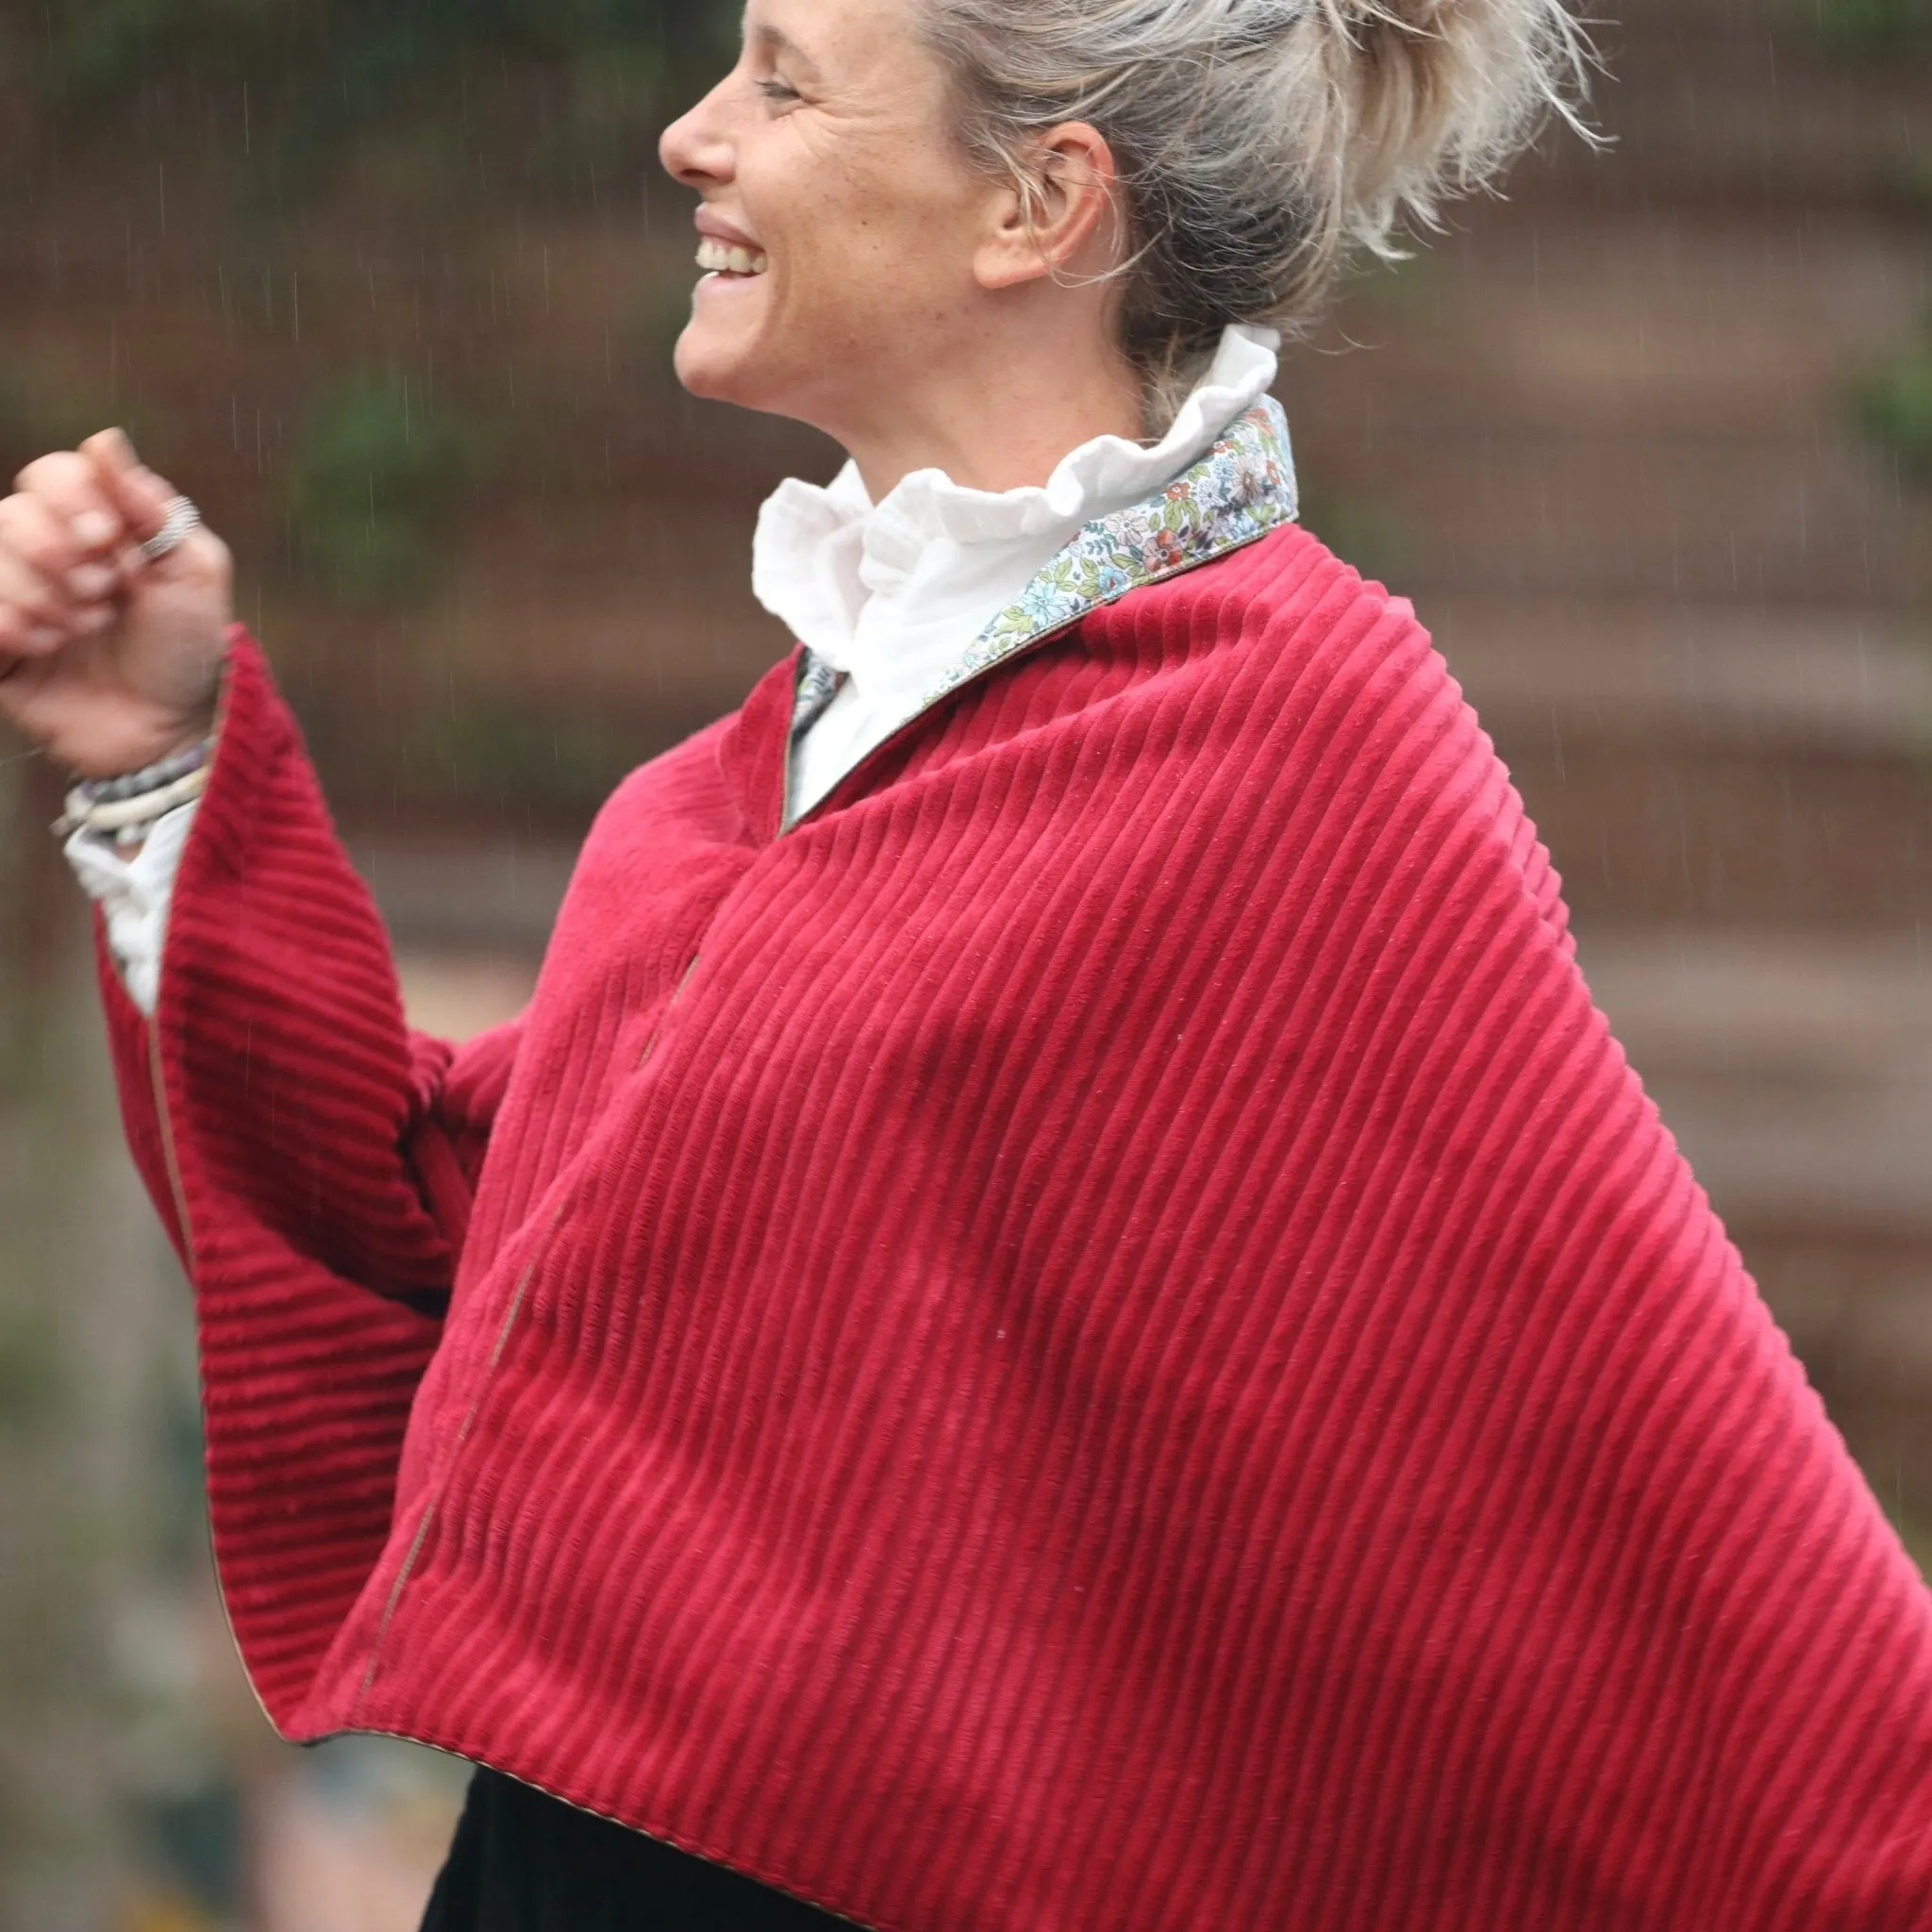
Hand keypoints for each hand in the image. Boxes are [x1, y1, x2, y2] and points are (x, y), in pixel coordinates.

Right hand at [0, 430, 233, 777]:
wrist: (170, 727)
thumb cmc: (187, 646)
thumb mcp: (194, 573)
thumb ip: (151, 506)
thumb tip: (103, 441)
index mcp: (94, 524)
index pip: (52, 474)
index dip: (75, 502)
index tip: (113, 541)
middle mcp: (45, 552)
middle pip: (13, 514)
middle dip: (63, 556)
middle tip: (105, 594)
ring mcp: (15, 595)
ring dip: (45, 598)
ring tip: (85, 630)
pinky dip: (11, 624)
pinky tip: (46, 648)